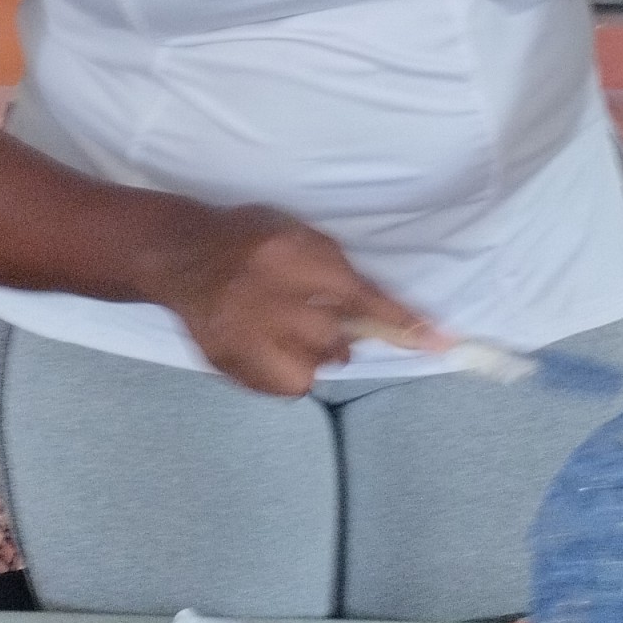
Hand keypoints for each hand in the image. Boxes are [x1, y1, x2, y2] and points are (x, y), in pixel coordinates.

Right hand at [147, 204, 443, 396]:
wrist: (182, 256)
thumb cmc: (248, 240)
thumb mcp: (296, 236)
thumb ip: (334, 270)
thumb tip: (375, 312)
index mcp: (293, 258)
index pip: (360, 298)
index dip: (400, 323)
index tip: (440, 343)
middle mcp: (274, 299)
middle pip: (337, 339)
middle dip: (335, 333)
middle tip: (309, 315)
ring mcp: (250, 336)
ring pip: (314, 367)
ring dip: (311, 353)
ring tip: (283, 331)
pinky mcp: (234, 362)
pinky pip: (286, 386)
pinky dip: (287, 372)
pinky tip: (268, 348)